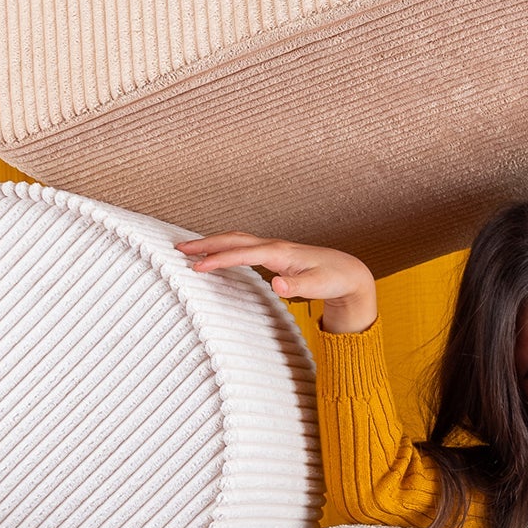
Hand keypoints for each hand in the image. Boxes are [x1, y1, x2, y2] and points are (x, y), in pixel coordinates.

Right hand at [176, 231, 378, 333]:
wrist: (349, 273)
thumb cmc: (334, 279)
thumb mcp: (318, 287)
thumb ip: (297, 288)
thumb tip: (277, 285)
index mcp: (280, 253)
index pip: (242, 254)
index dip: (218, 259)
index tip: (196, 266)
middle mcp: (274, 246)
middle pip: (233, 240)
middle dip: (206, 243)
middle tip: (178, 249)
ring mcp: (274, 249)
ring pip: (237, 240)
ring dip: (213, 243)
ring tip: (189, 250)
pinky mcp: (274, 255)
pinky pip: (243, 247)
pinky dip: (225, 247)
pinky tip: (217, 255)